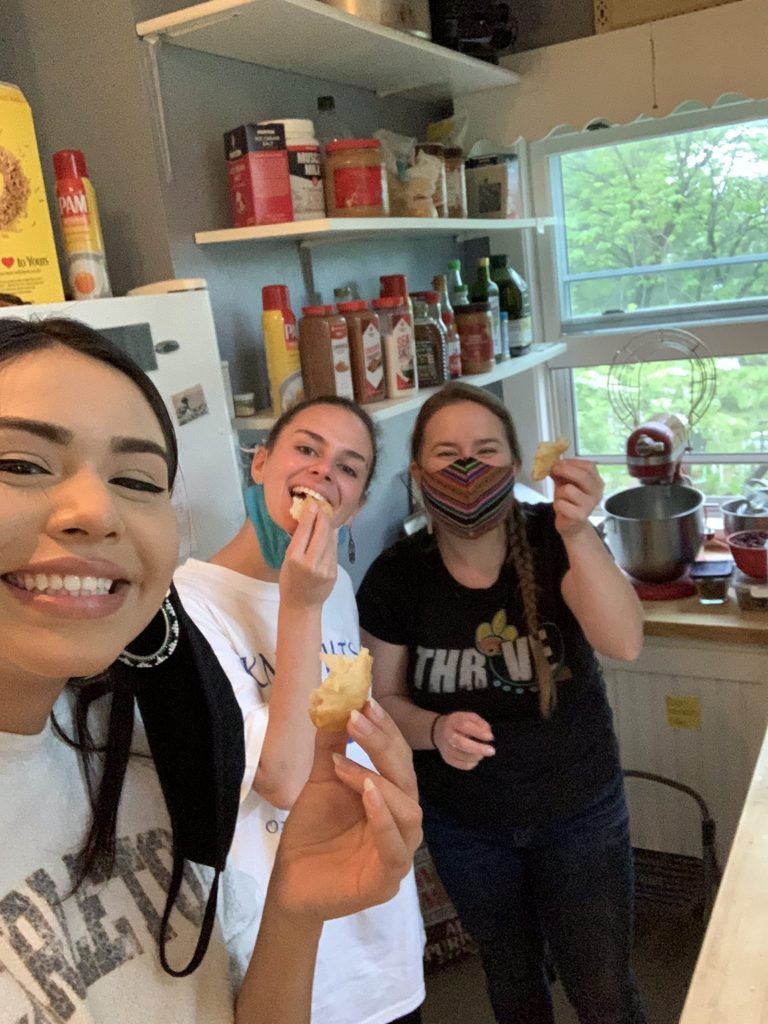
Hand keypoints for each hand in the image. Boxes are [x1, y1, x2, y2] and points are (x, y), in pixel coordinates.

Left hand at [271, 700, 421, 923]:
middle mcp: (401, 822)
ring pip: (409, 811)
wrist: (290, 883)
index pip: (398, 759)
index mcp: (391, 798)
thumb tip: (333, 704)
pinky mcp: (386, 879)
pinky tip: (368, 796)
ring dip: (381, 782)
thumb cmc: (312, 833)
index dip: (386, 730)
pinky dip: (384, 821)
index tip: (366, 703)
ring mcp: (398, 852)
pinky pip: (395, 849)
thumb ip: (330, 747)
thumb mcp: (321, 782)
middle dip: (383, 746)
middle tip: (357, 720)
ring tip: (348, 766)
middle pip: (406, 779)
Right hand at [279, 501, 337, 609]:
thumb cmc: (289, 582)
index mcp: (294, 558)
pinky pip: (334, 550)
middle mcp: (311, 562)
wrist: (302, 606)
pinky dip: (332, 539)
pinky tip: (330, 533)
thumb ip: (298, 542)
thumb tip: (309, 520)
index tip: (312, 503)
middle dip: (322, 516)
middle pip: (322, 531)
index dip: (310, 514)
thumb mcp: (286, 561)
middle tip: (320, 507)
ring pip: (331, 539)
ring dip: (328, 526)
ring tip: (325, 518)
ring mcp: (325, 568)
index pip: (305, 530)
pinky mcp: (334, 572)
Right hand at [433, 711, 494, 770]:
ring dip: (476, 756)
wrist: (439, 731)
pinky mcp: (447, 758)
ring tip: (482, 754)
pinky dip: (471, 764)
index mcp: (453, 721)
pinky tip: (475, 759)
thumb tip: (488, 735)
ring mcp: (445, 747)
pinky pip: (460, 764)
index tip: (490, 737)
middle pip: (461, 743)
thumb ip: (481, 723)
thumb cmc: (460, 724)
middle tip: (492, 751)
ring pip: (461, 755)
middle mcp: (447, 734)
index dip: (478, 732)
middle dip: (478, 748)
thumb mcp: (470, 717)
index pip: (464, 726)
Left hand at [551, 458, 603, 537]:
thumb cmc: (570, 502)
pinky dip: (557, 504)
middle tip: (553, 470)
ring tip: (561, 497)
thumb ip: (563, 472)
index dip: (572, 462)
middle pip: (582, 475)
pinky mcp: (580, 516)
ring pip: (568, 490)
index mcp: (597, 482)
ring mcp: (589, 505)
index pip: (589, 466)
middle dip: (564, 470)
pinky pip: (561, 503)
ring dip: (558, 492)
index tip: (559, 462)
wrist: (572, 525)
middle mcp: (597, 493)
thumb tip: (552, 462)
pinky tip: (562, 508)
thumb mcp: (567, 483)